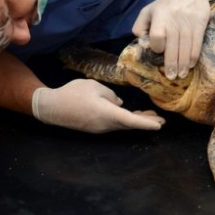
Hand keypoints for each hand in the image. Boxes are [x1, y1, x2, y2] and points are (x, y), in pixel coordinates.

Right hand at [31, 79, 165, 132]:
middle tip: (162, 120)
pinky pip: (115, 124)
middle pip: (130, 125)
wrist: (52, 107)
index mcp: (106, 113)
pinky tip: (132, 116)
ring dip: (137, 121)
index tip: (159, 125)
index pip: (131, 120)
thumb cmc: (73, 93)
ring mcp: (101, 128)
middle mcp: (106, 124)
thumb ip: (110, 95)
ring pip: (123, 125)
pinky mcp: (96, 127)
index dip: (146, 123)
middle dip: (146, 122)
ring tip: (151, 116)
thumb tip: (120, 104)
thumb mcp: (95, 87)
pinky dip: (127, 120)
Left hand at [132, 0, 214, 79]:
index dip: (158, 47)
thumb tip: (142, 44)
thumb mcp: (147, 11)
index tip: (159, 52)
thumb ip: (139, 27)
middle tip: (171, 76)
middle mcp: (173, 19)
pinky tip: (190, 65)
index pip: (157, 36)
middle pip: (172, 46)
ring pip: (186, 47)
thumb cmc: (165, 5)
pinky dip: (194, 56)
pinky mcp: (200, 24)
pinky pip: (197, 44)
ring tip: (181, 74)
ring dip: (183, 64)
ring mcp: (188, 22)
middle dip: (172, 64)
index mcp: (159, 15)